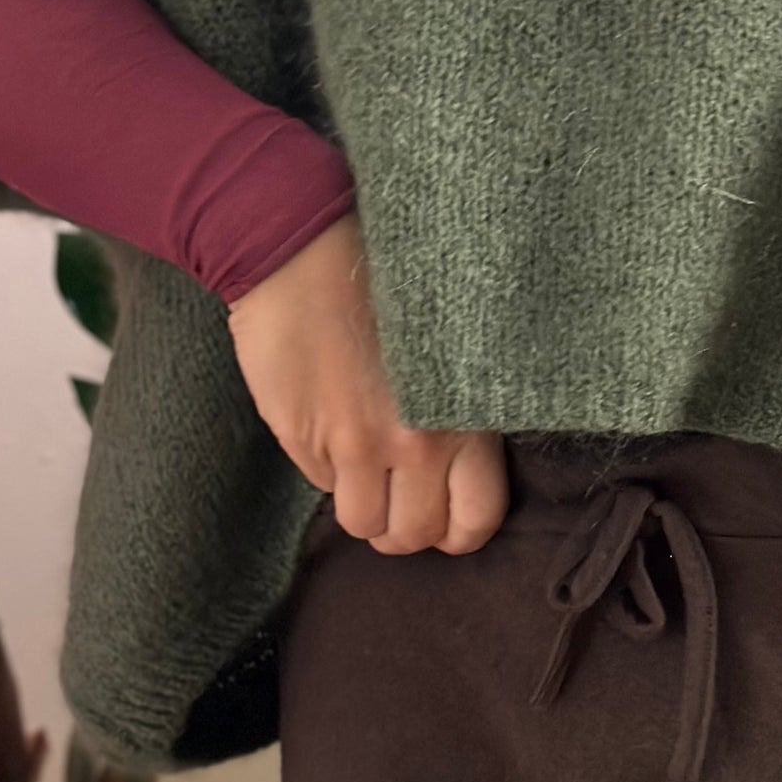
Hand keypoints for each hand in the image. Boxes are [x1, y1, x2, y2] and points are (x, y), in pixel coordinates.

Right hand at [225, 209, 509, 555]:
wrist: (303, 246)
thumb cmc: (386, 280)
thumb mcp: (450, 344)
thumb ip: (459, 410)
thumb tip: (454, 469)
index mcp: (465, 412)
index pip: (479, 517)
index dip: (461, 529)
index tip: (449, 513)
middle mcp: (415, 440)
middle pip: (417, 534)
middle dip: (409, 527)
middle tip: (402, 497)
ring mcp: (354, 445)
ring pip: (365, 526)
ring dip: (366, 509)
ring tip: (365, 473)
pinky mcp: (303, 439)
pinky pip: (321, 488)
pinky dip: (328, 474)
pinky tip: (332, 430)